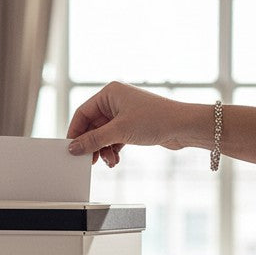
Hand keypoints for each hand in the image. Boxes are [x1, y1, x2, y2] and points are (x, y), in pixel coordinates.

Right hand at [66, 82, 201, 166]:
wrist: (184, 126)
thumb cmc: (156, 119)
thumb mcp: (119, 132)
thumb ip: (93, 140)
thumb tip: (74, 147)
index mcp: (110, 93)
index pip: (82, 113)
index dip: (75, 132)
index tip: (71, 149)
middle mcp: (115, 101)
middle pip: (92, 126)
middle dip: (92, 145)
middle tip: (88, 160)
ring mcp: (124, 113)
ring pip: (103, 135)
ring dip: (103, 150)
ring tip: (108, 162)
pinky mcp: (132, 125)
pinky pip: (114, 139)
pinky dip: (113, 150)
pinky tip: (115, 160)